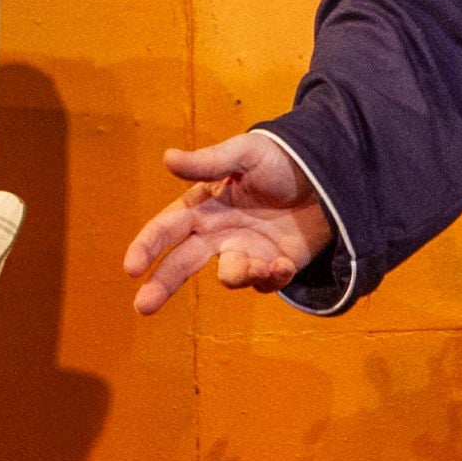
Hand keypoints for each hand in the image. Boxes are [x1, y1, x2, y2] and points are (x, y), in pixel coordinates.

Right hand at [125, 131, 335, 314]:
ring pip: (228, 276)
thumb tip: (167, 158)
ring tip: (260, 265)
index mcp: (203, 206)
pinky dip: (272, 277)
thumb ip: (208, 162)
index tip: (131, 267)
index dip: (147, 246)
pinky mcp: (271, 267)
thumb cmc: (281, 160)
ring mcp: (244, 252)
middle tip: (142, 307)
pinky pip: (263, 283)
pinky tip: (284, 263)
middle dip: (160, 285)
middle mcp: (217, 233)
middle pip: (181, 263)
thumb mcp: (245, 153)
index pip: (167, 228)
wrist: (329, 177)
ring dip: (238, 274)